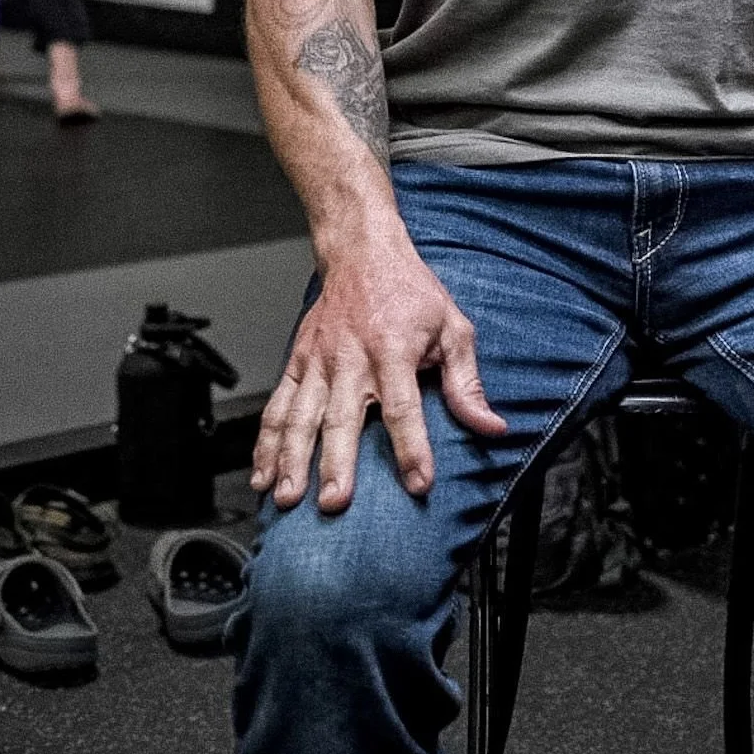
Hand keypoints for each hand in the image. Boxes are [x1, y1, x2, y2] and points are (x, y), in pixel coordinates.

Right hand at [250, 214, 506, 513]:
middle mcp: (352, 357)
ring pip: (300, 415)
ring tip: (286, 497)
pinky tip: (261, 473)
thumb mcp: (453, 328)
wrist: (362, 252)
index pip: (404, 407)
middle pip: (343, 417)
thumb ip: (467, 383)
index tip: (418, 483)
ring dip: (291, 459)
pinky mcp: (298, 362)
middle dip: (336, 462)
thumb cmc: (410, 292)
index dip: (412, 447)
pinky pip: (277, 405)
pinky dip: (266, 441)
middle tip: (334, 502)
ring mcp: (319, 361)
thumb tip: (491, 427)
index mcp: (393, 350)